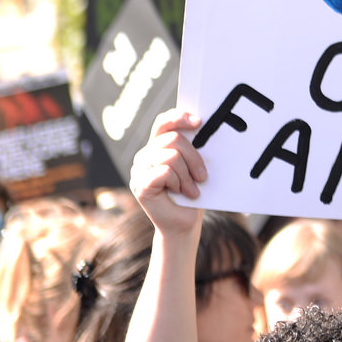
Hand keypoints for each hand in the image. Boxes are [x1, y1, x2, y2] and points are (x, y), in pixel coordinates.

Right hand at [131, 108, 208, 237]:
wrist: (184, 223)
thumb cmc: (192, 193)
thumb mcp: (194, 165)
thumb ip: (192, 147)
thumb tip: (202, 125)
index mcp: (157, 147)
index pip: (164, 122)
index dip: (179, 117)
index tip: (199, 122)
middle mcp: (144, 156)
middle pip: (173, 139)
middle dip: (194, 157)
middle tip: (202, 176)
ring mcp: (139, 171)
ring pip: (171, 156)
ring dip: (187, 175)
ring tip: (191, 189)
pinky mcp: (140, 186)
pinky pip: (164, 172)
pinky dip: (178, 183)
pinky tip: (180, 193)